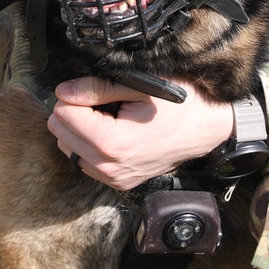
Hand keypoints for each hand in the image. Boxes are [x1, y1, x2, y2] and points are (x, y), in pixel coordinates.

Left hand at [47, 77, 234, 190]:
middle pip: (59, 132)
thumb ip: (97, 88)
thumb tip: (63, 90)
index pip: (62, 114)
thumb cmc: (181, 102)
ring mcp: (114, 178)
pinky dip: (89, 144)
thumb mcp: (141, 86)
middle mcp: (109, 168)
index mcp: (113, 143)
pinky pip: (84, 161)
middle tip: (105, 100)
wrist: (209, 128)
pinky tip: (112, 130)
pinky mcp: (119, 182)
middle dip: (75, 112)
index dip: (77, 94)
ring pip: (68, 148)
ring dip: (80, 129)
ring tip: (110, 115)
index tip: (98, 87)